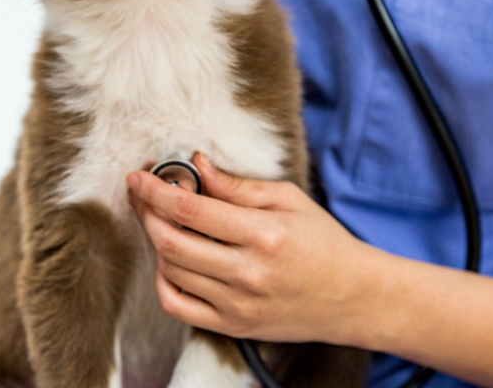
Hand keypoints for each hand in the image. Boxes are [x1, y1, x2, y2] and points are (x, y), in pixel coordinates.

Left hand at [126, 153, 380, 343]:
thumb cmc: (324, 243)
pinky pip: (177, 307)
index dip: (155, 190)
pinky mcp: (233, 326)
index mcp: (264, 234)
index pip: (191, 209)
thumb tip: (197, 166)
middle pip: (171, 242)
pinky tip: (171, 261)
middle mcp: (248, 273)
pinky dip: (163, 281)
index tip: (138, 176)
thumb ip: (238, 186)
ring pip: (171, 272)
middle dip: (146, 213)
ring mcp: (238, 305)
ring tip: (163, 222)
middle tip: (142, 194)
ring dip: (156, 243)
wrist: (354, 297)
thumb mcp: (289, 200)